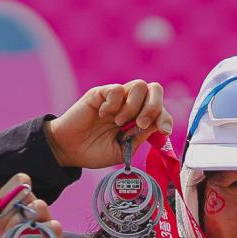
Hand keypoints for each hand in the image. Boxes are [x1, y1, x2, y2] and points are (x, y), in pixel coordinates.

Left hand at [0, 175, 56, 237]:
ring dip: (25, 215)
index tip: (18, 181)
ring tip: (12, 235)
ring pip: (42, 210)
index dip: (16, 184)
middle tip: (3, 220)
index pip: (16, 193)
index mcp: (8, 221)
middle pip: (30, 197)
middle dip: (16, 202)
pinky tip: (33, 236)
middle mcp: (26, 225)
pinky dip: (45, 226)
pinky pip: (54, 230)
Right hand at [46, 80, 169, 169]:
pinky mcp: (100, 93)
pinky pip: (117, 89)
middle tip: (140, 124)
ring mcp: (116, 98)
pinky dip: (114, 103)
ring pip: (139, 86)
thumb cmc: (95, 152)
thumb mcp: (124, 150)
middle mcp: (130, 105)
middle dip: (154, 107)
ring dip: (133, 106)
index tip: (164, 131)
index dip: (166, 118)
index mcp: (139, 118)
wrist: (70, 150)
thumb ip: (140, 137)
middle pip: (155, 89)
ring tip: (119, 122)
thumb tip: (157, 125)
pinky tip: (104, 114)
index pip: (161, 109)